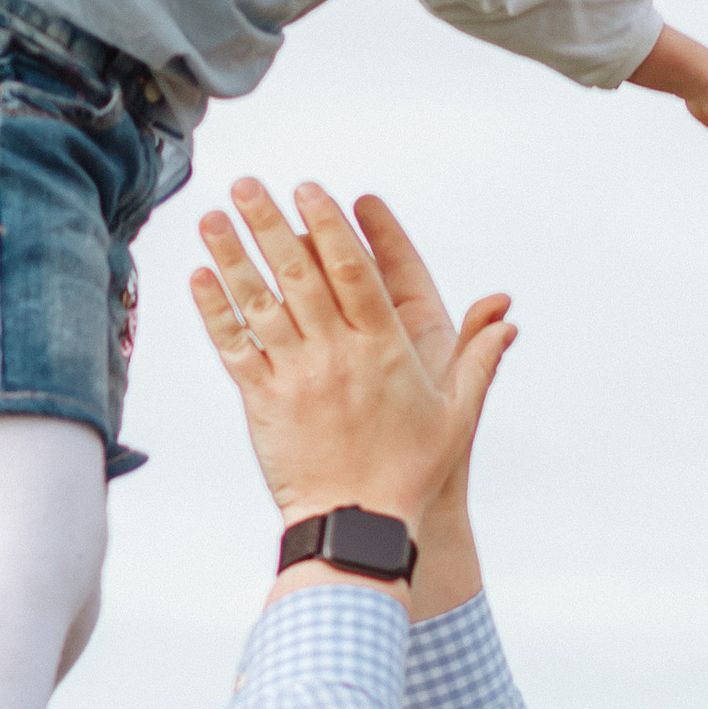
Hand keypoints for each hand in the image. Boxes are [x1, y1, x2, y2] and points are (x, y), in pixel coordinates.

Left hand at [189, 181, 515, 554]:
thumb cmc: (411, 473)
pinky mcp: (264, 403)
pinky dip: (216, 311)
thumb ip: (478, 359)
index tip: (311, 190)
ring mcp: (296, 377)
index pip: (353, 272)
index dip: (330, 226)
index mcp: (384, 349)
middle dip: (271, 223)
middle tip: (248, 184)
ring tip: (212, 217)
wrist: (358, 524)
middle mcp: (337, 354)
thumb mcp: (457, 415)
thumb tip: (507, 317)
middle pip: (299, 275)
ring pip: (260, 304)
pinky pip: (235, 348)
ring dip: (233, 256)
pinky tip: (199, 278)